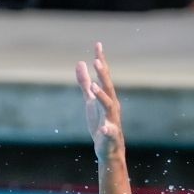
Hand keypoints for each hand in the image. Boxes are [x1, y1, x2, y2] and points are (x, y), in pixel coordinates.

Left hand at [76, 41, 123, 160]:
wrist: (108, 148)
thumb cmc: (100, 122)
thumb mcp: (89, 100)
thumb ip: (84, 83)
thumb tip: (80, 63)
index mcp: (107, 97)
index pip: (104, 76)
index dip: (101, 60)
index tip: (97, 44)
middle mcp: (112, 106)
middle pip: (108, 87)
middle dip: (103, 74)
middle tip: (96, 60)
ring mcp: (112, 120)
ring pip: (109, 106)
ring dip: (102, 96)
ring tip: (93, 86)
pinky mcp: (110, 135)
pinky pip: (110, 131)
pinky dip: (107, 129)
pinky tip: (103, 127)